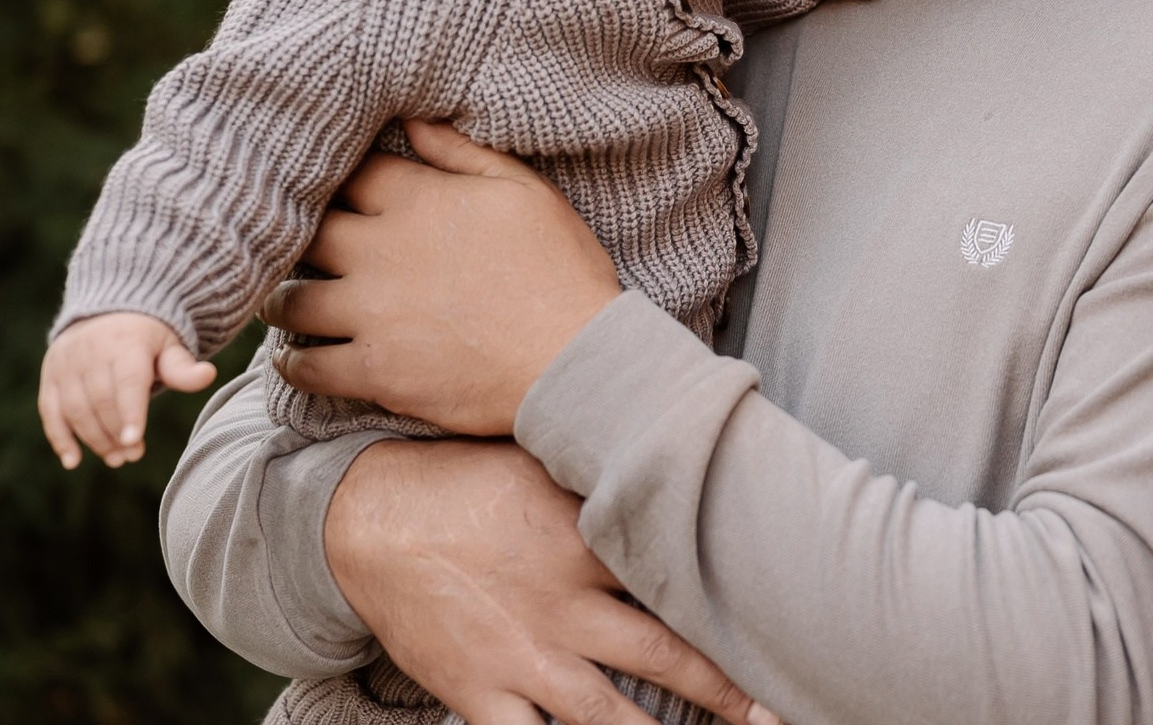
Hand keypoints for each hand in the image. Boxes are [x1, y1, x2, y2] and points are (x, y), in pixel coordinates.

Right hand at [37, 310, 216, 468]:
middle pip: (101, 400)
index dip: (130, 412)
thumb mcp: (170, 346)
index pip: (127, 381)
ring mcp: (66, 363)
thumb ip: (183, 367)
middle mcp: (90, 349)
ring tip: (115, 459)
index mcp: (126, 341)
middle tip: (132, 456)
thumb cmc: (147, 339)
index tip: (133, 441)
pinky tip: (73, 462)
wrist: (108, 312)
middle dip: (115, 432)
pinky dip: (59, 437)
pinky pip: (50, 410)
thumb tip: (208, 375)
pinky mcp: (49, 375)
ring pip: (76, 409)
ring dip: (94, 439)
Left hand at [265, 126, 622, 434]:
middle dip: (297, 238)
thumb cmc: (560, 270)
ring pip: (290, 302)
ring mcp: (372, 314)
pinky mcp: (374, 371)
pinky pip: (306, 368)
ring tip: (283, 302)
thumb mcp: (524, 191)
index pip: (349, 175)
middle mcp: (381, 251)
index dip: (339, 182)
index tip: (336, 194)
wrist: (576, 359)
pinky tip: (295, 360)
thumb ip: (461, 153)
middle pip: (306, 233)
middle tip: (295, 249)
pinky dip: (293, 365)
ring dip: (282, 301)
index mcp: (418, 200)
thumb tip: (412, 120)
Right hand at [327, 440, 778, 724]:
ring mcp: (523, 657)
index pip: (679, 575)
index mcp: (586, 539)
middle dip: (725, 693)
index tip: (783, 623)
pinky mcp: (481, 693)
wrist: (368, 518)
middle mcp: (564, 605)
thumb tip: (679, 453)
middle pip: (666, 659)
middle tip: (771, 712)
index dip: (734, 606)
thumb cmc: (466, 482)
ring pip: (611, 720)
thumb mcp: (543, 464)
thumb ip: (605, 476)